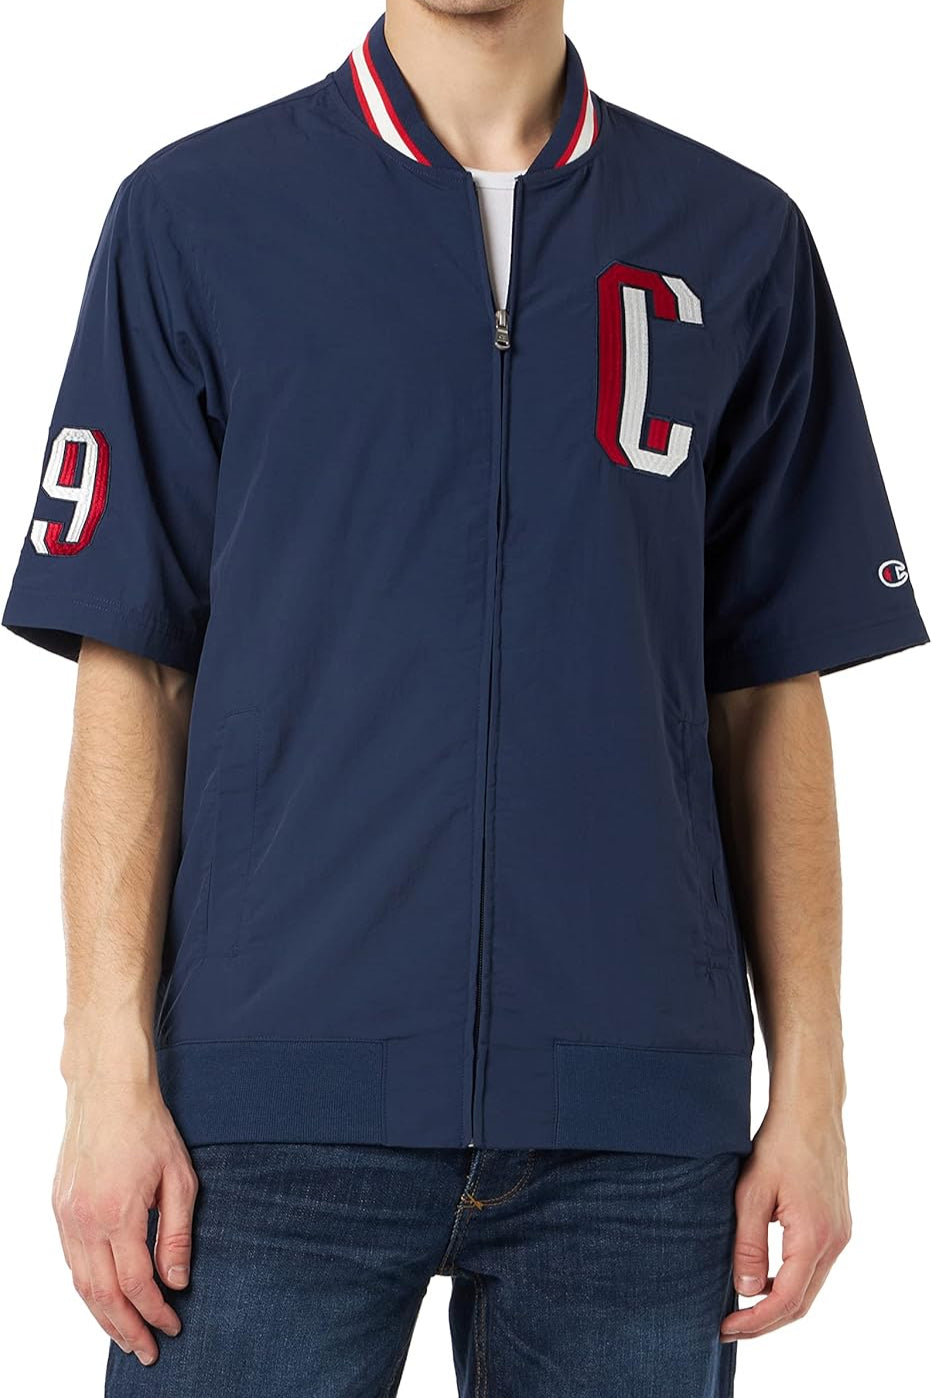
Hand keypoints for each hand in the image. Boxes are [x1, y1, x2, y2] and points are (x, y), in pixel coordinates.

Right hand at [52, 1079, 197, 1365]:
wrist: (107, 1092)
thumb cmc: (148, 1128)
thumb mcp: (179, 1178)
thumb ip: (177, 1234)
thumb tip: (177, 1281)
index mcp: (118, 1214)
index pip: (137, 1282)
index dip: (156, 1311)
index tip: (174, 1324)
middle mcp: (85, 1221)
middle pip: (104, 1294)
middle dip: (127, 1328)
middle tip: (149, 1350)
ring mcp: (67, 1217)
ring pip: (82, 1284)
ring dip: (104, 1316)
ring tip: (127, 1336)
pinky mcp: (59, 1209)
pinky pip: (72, 1262)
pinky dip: (88, 1288)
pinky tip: (104, 1299)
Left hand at [721, 1105, 850, 1341]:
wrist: (810, 1111)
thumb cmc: (779, 1144)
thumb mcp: (752, 1193)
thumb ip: (750, 1244)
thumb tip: (747, 1292)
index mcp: (814, 1237)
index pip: (786, 1300)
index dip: (755, 1321)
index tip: (726, 1328)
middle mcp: (834, 1242)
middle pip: (802, 1302)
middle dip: (765, 1321)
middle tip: (730, 1328)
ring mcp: (840, 1234)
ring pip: (810, 1286)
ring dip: (778, 1303)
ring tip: (742, 1309)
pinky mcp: (837, 1224)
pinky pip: (815, 1267)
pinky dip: (790, 1282)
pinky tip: (765, 1279)